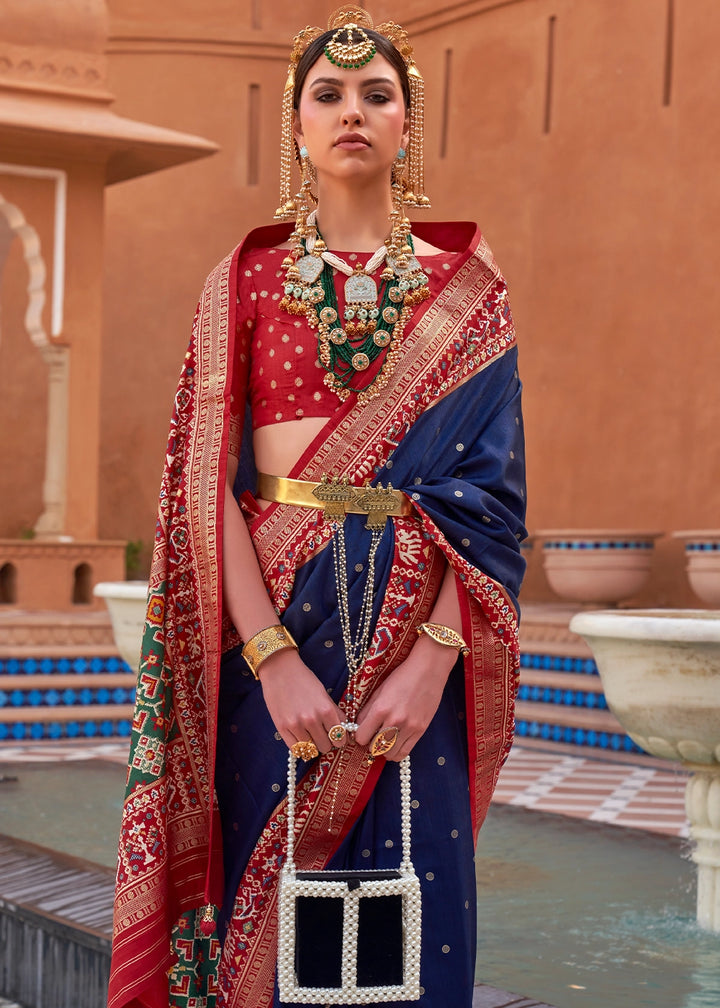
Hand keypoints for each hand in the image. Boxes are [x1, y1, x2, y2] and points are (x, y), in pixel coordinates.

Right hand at [258, 648, 344, 755]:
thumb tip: (344, 728)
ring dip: (312, 744)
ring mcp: (296, 725)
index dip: (339, 739)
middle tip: (322, 734)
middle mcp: (312, 720)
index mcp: (326, 710)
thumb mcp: (324, 693)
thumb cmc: (303, 679)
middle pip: (326, 746)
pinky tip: (301, 737)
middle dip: (326, 741)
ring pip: (311, 750)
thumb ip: (335, 712)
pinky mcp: (282, 728)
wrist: (279, 670)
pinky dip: (300, 747)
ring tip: (310, 734)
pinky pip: (296, 749)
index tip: (336, 737)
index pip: (339, 737)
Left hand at [354, 637, 455, 760]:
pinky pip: (405, 752)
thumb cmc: (402, 675)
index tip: (362, 732)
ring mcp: (409, 727)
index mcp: (380, 708)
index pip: (361, 736)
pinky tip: (395, 743)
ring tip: (384, 741)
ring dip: (383, 750)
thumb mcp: (380, 689)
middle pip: (374, 748)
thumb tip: (358, 725)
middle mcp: (394, 720)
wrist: (428, 669)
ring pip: (389, 754)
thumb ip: (368, 709)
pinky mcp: (421, 730)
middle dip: (370, 744)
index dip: (359, 736)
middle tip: (372, 737)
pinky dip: (397, 752)